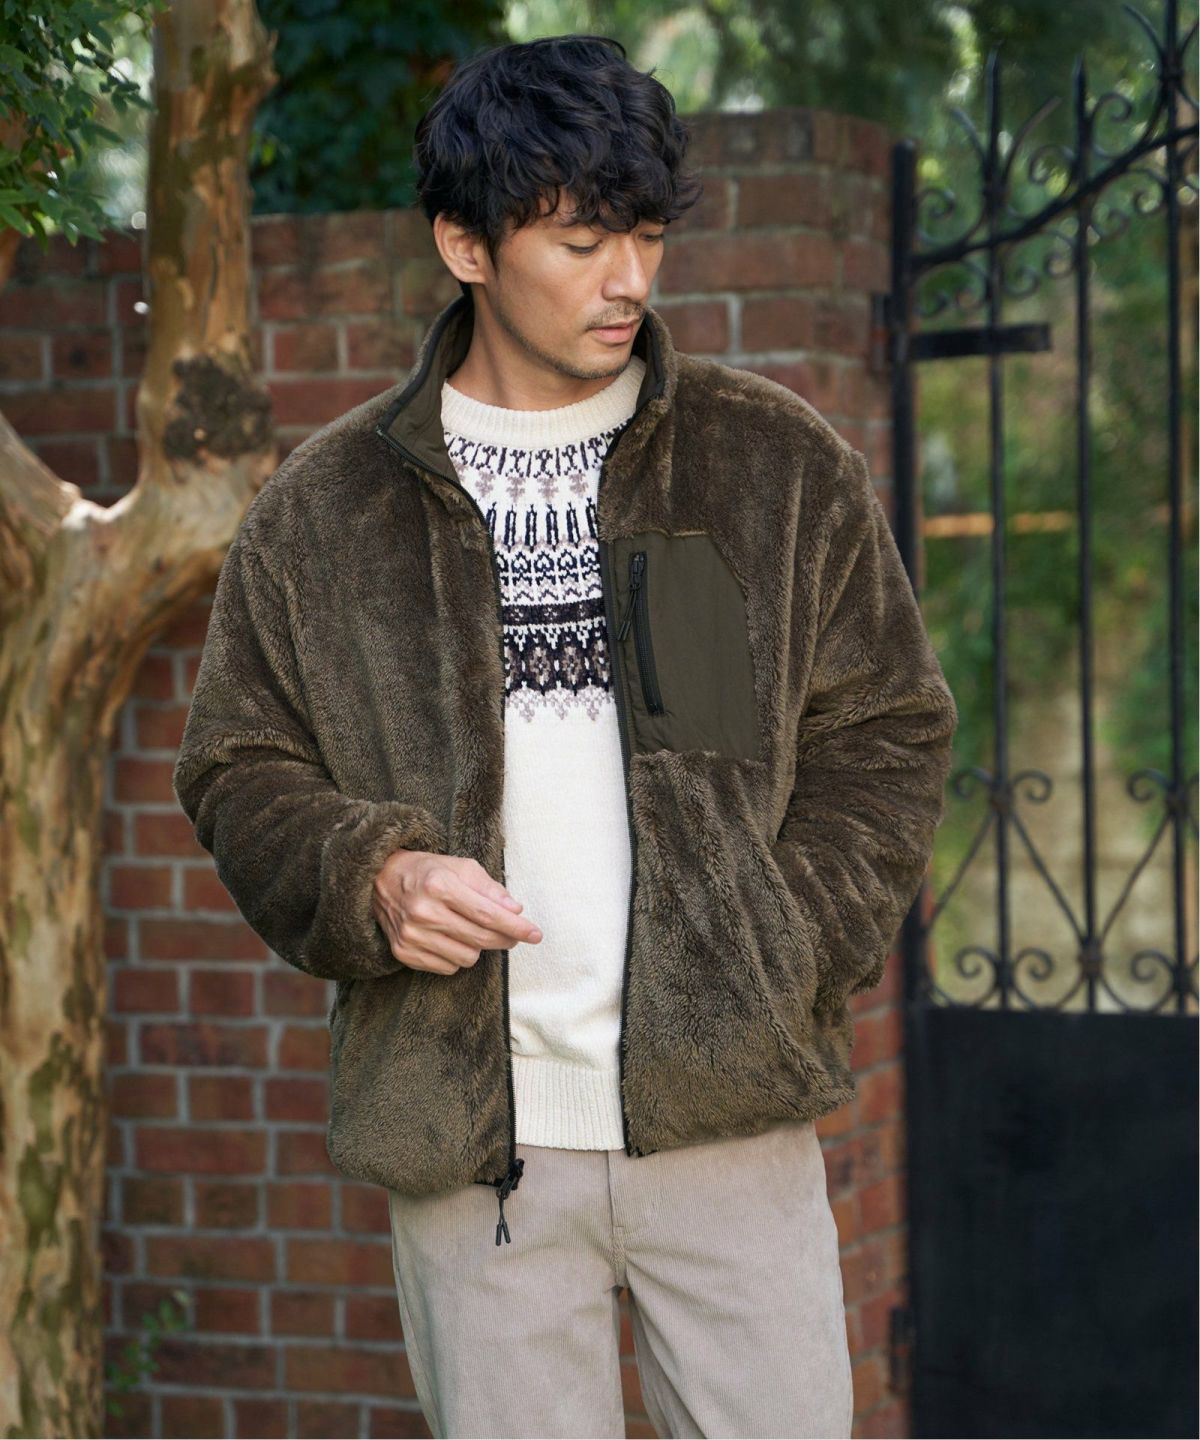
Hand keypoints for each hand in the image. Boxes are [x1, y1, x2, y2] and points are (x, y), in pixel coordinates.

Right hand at [371, 850, 542, 974]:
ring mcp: (411, 935)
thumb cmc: (428, 871)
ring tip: (468, 929)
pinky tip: (449, 938)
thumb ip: (490, 889)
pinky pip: (448, 967)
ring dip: (477, 947)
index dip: (515, 927)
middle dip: (504, 939)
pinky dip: (456, 955)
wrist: (381, 880)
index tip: (535, 934)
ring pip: (467, 958)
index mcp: (439, 885)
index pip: (487, 914)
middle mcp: (423, 912)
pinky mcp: (403, 952)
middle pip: (480, 939)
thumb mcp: (461, 867)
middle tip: (514, 935)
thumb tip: (516, 911)